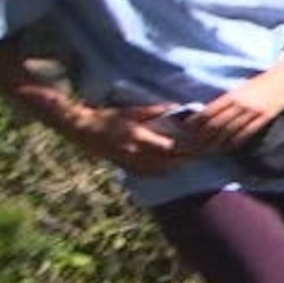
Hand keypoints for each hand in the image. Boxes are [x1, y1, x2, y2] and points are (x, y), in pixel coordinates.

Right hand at [73, 103, 207, 174]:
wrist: (83, 131)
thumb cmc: (108, 118)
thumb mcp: (131, 111)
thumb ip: (154, 110)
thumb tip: (176, 107)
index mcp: (138, 137)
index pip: (167, 148)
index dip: (184, 149)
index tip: (198, 145)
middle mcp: (135, 153)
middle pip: (167, 162)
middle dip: (184, 159)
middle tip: (200, 154)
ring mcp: (130, 163)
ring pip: (159, 171)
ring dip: (176, 167)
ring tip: (190, 161)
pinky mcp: (126, 168)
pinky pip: (148, 174)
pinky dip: (162, 172)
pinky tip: (172, 168)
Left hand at [190, 70, 283, 153]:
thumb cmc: (262, 81)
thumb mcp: (242, 87)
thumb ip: (228, 98)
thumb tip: (211, 112)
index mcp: (233, 94)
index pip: (209, 111)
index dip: (197, 122)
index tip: (187, 129)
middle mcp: (241, 104)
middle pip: (217, 124)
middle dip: (204, 135)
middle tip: (194, 144)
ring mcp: (253, 112)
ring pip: (231, 131)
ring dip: (218, 141)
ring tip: (209, 149)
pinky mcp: (265, 117)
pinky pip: (247, 133)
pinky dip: (236, 141)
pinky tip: (229, 146)